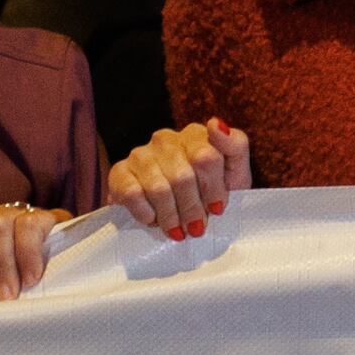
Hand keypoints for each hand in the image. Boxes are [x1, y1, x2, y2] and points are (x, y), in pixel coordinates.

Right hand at [109, 118, 250, 236]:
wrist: (176, 215)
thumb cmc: (211, 193)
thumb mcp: (235, 173)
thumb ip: (235, 146)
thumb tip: (216, 124)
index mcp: (195, 135)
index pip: (206, 157)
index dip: (213, 189)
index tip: (217, 209)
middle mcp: (165, 139)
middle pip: (182, 177)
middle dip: (192, 208)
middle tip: (197, 228)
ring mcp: (140, 154)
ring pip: (158, 188)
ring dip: (171, 216)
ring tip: (177, 230)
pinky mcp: (119, 173)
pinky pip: (132, 194)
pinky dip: (146, 213)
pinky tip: (154, 219)